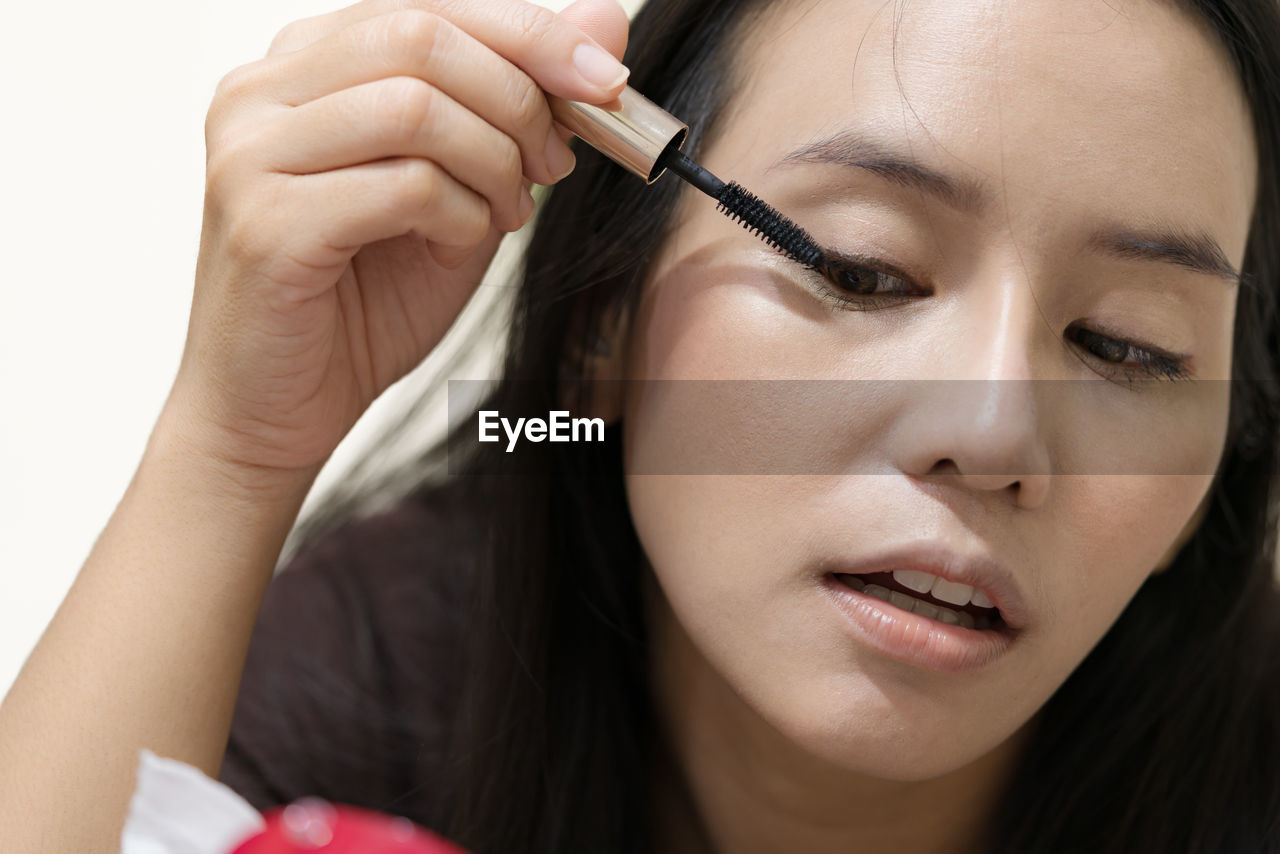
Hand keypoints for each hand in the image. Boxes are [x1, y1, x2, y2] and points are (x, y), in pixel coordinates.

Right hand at [171, 0, 630, 477]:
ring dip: (493, 164)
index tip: (607, 82)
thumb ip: (520, 105)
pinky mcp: (264, 224)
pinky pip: (403, 185)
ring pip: (415, 105)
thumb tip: (605, 21)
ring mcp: (251, 153)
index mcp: (303, 65)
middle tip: (555, 164)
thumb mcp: (463, 188)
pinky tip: (458, 247)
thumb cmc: (364, 301)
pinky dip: (461, 216)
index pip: (429, 5)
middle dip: (520, 99)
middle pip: (422, 36)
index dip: (532, 34)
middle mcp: (261, 92)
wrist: (280, 409)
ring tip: (504, 215)